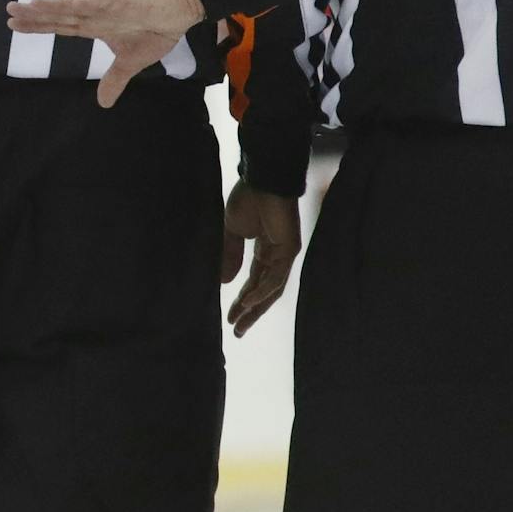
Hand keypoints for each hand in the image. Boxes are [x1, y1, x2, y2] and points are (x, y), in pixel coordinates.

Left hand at [6, 0, 204, 107]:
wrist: (179, 14)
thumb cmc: (153, 31)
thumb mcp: (130, 64)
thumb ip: (114, 80)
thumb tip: (103, 104)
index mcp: (94, 25)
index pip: (60, 25)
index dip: (38, 25)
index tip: (13, 25)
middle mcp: (96, 13)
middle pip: (60, 13)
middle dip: (36, 13)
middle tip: (9, 10)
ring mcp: (109, 7)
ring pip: (77, 4)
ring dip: (56, 4)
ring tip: (34, 4)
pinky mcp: (127, 3)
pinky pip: (107, 2)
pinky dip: (92, 1)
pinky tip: (77, 1)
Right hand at [219, 181, 301, 337]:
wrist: (261, 179)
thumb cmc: (248, 199)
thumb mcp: (232, 231)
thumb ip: (230, 255)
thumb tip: (223, 282)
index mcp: (264, 250)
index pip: (254, 282)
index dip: (242, 300)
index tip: (229, 318)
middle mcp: (276, 255)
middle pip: (265, 291)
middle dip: (251, 312)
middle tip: (238, 332)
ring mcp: (284, 254)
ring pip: (271, 289)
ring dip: (255, 307)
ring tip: (240, 323)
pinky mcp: (289, 249)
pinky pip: (275, 276)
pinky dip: (262, 291)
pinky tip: (248, 302)